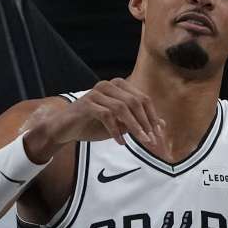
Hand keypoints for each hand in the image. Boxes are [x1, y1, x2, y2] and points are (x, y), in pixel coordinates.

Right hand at [24, 79, 164, 159]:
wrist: (65, 128)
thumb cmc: (93, 125)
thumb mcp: (120, 125)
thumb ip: (138, 122)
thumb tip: (162, 124)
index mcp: (119, 86)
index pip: (143, 99)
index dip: (153, 117)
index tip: (158, 135)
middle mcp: (109, 85)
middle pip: (135, 102)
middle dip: (146, 123)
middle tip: (151, 140)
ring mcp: (97, 92)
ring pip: (122, 108)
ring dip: (134, 127)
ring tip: (140, 141)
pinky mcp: (87, 103)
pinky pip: (106, 115)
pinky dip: (115, 130)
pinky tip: (120, 142)